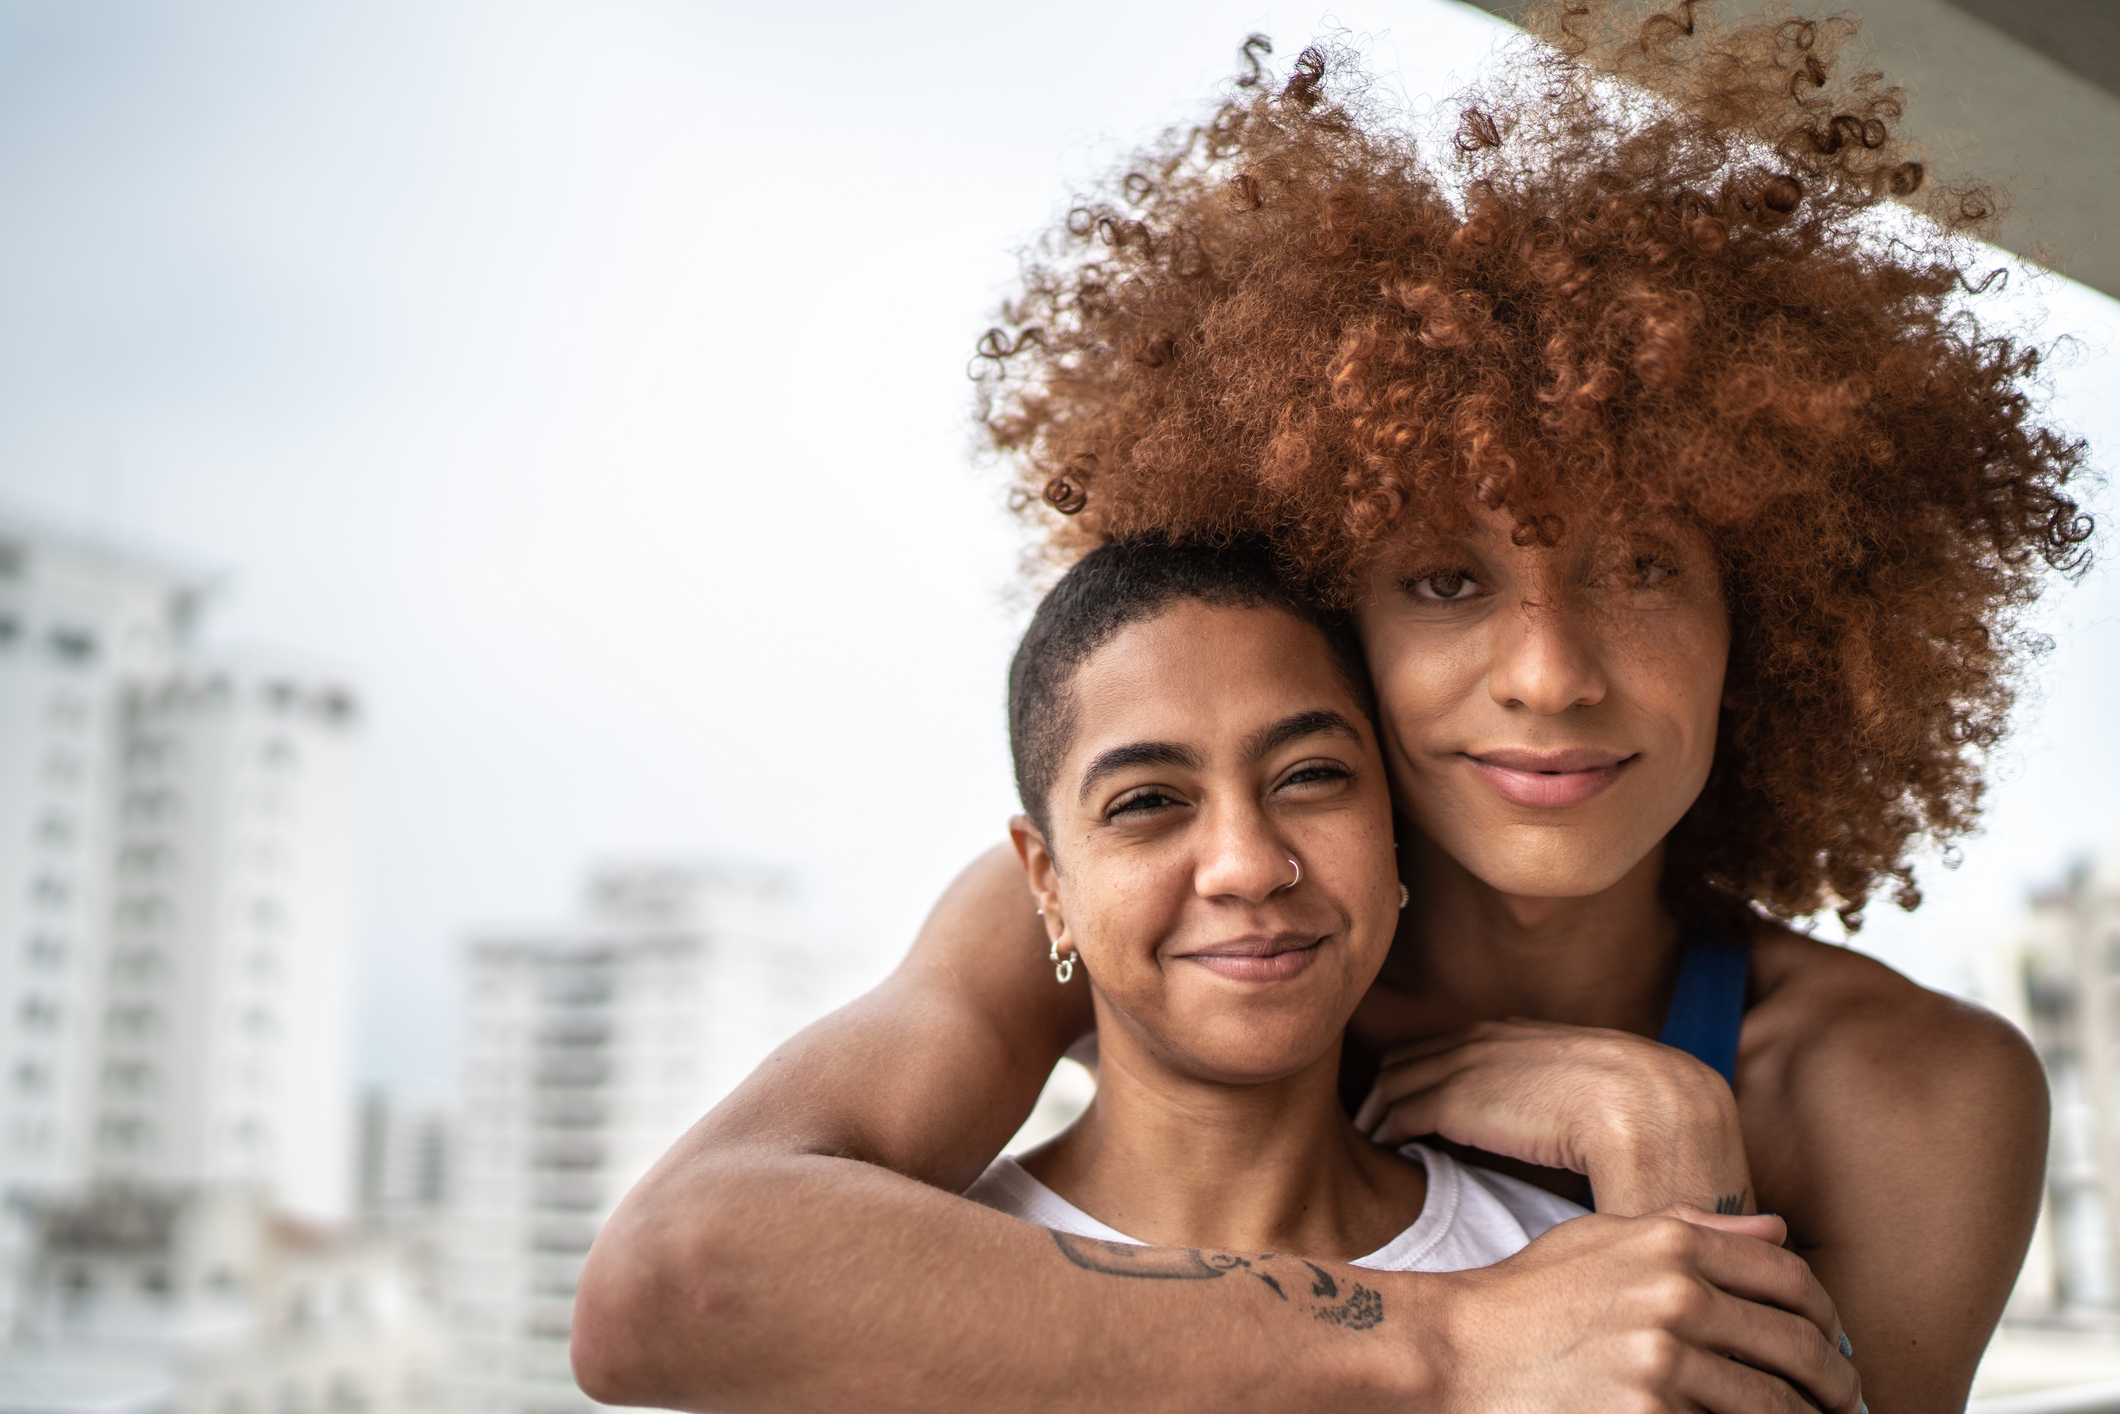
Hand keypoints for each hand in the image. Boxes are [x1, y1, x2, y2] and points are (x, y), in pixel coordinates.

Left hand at [1354, 1018, 1752, 1214]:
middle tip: (1372, 1121)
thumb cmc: (1635, 1104)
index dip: (1421, 1071)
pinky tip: (1385, 1151)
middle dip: (1384, 1088)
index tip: (1409, 1099)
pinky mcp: (1454, 1103)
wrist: (1643, 1106)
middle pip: (1407, 1057)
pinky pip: (1399, 1114)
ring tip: (1370, 1140)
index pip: (1445, 1043)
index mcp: (1514, 1033)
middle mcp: (1481, 1041)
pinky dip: (1386, 1131)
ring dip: (1377, 1112)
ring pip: (1393, 1083)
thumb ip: (1561, 1089)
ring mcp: (1464, 1068)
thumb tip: (1565, 1118)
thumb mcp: (1588, 1082)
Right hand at [1427, 1208, 1860, 1412]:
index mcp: (1672, 1245)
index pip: (1791, 1281)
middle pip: (1798, 1350)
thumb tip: (1778, 1232)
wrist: (1451, 1351)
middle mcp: (1675, 1297)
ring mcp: (1662, 1363)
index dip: (1827, 1320)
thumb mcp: (1602, 1240)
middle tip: (1844, 1407)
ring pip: (1773, 1408)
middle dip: (1833, 1388)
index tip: (1834, 1348)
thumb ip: (1693, 1228)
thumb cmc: (1525, 1299)